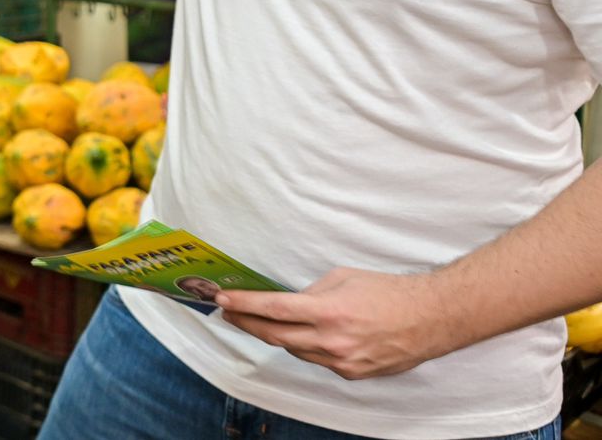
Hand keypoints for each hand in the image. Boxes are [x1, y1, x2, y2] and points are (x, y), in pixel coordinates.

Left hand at [216, 268, 457, 379]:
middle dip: (247, 323)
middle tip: (228, 313)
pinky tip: (295, 336)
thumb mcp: (343, 278)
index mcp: (330, 312)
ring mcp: (343, 362)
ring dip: (272, 336)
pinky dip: (303, 347)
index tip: (223, 300)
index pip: (275, 310)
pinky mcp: (352, 373)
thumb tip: (287, 302)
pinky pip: (317, 360)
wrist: (431, 319)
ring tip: (254, 323)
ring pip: (294, 350)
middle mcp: (334, 341)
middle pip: (276, 335)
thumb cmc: (388, 291)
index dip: (245, 306)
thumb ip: (312, 293)